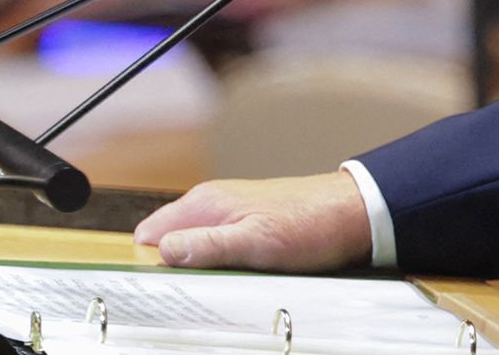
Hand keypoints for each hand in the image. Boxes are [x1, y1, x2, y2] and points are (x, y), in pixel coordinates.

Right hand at [133, 171, 371, 271]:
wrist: (352, 213)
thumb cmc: (310, 225)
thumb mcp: (256, 242)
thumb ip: (208, 245)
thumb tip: (164, 250)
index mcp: (206, 203)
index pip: (149, 234)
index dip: (146, 263)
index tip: (156, 289)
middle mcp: (212, 204)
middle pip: (168, 243)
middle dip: (171, 270)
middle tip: (187, 295)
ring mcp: (229, 214)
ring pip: (193, 247)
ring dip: (197, 270)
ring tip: (212, 290)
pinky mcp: (246, 224)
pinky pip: (216, 249)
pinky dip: (217, 266)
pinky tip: (232, 279)